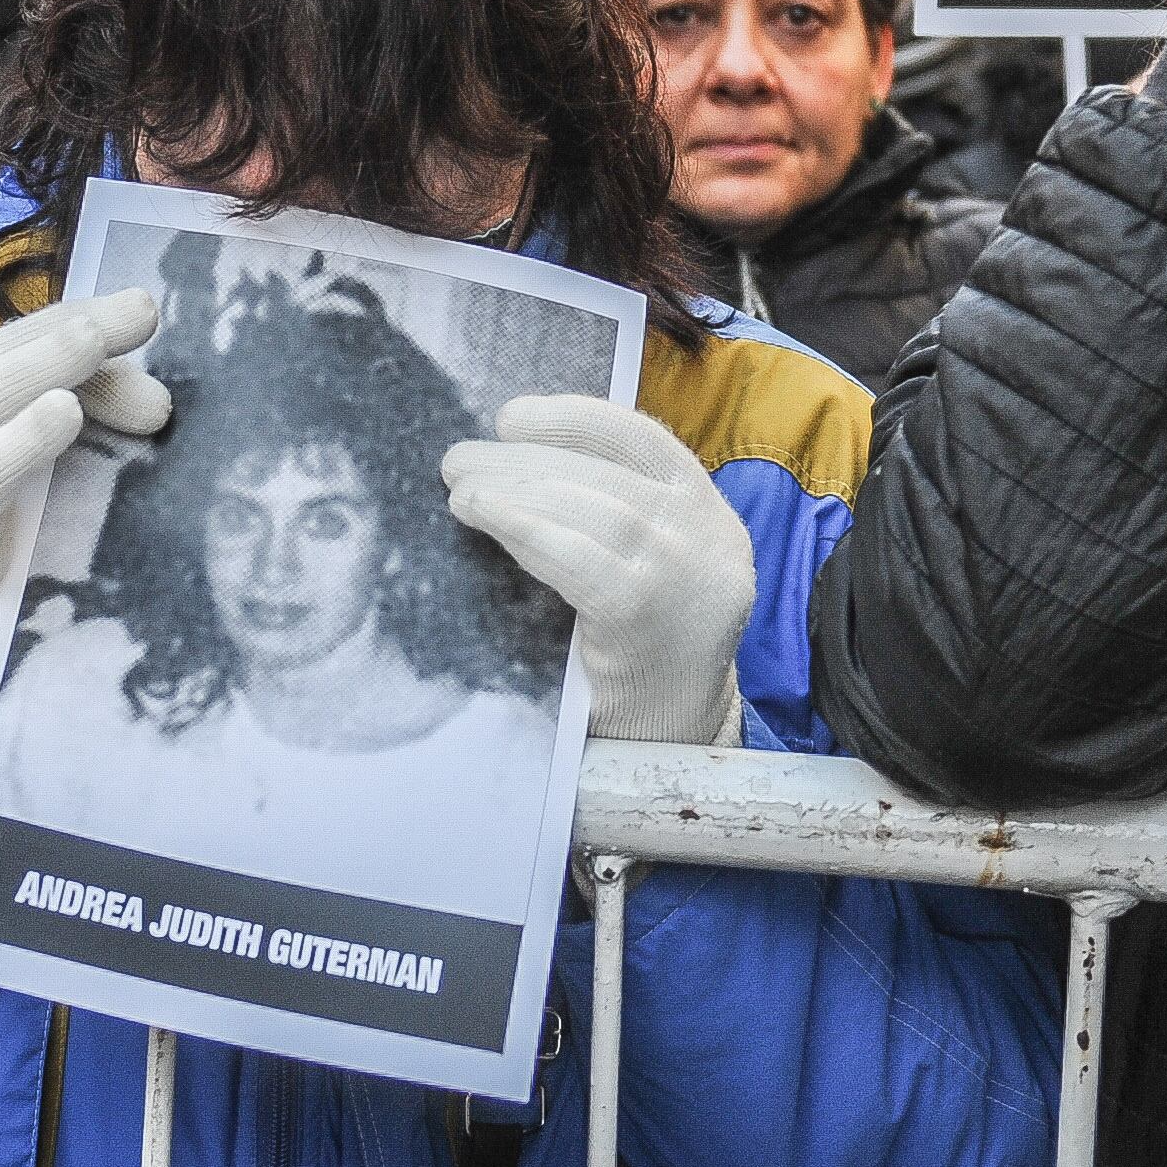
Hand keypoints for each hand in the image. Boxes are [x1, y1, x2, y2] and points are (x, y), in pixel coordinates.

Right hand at [0, 288, 169, 655]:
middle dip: (65, 332)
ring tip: (93, 344)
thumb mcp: (58, 480)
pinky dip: (16, 444)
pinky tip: (60, 415)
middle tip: (140, 313)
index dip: (71, 319)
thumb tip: (159, 405)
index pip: (13, 350)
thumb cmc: (17, 552)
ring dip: (38, 368)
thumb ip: (97, 433)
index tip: (139, 308)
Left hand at [442, 396, 754, 743]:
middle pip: (608, 475)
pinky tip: (483, 515)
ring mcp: (686, 577)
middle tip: (457, 459)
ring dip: (515, 489)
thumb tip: (514, 461)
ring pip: (594, 509)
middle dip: (524, 460)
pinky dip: (525, 528)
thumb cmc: (639, 657)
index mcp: (709, 517)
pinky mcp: (648, 616)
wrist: (669, 747)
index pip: (645, 442)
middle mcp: (709, 539)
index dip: (574, 419)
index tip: (511, 418)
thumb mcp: (646, 570)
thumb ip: (610, 517)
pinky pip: (580, 558)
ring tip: (459, 489)